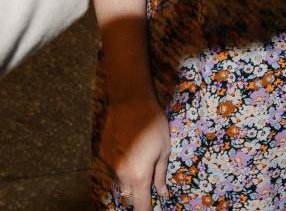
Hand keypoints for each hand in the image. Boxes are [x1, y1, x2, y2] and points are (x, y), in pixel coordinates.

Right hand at [100, 94, 169, 210]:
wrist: (130, 102)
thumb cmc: (153, 124)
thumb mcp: (164, 149)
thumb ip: (161, 175)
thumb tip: (162, 193)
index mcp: (139, 176)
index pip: (141, 206)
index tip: (151, 210)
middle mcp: (122, 176)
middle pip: (130, 197)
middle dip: (139, 195)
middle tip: (149, 183)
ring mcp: (111, 166)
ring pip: (121, 184)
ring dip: (130, 182)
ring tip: (141, 162)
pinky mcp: (104, 156)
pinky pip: (115, 170)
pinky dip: (123, 168)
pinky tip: (130, 150)